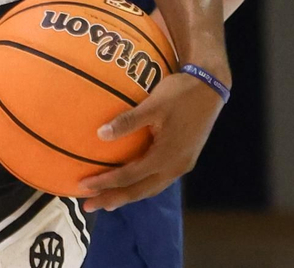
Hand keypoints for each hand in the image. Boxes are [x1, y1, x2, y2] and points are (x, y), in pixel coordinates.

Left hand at [80, 70, 225, 211]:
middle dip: (113, 198)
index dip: (106, 182)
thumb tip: (100, 134)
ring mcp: (181, 164)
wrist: (210, 87)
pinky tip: (130, 183)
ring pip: (150, 188)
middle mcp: (175, 167)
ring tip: (106, 201)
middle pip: (140, 190)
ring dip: (127, 195)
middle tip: (89, 205)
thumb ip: (128, 121)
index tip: (83, 186)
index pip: (130, 176)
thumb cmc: (180, 94)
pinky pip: (157, 180)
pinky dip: (140, 185)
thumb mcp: (153, 104)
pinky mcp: (183, 158)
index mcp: (167, 156)